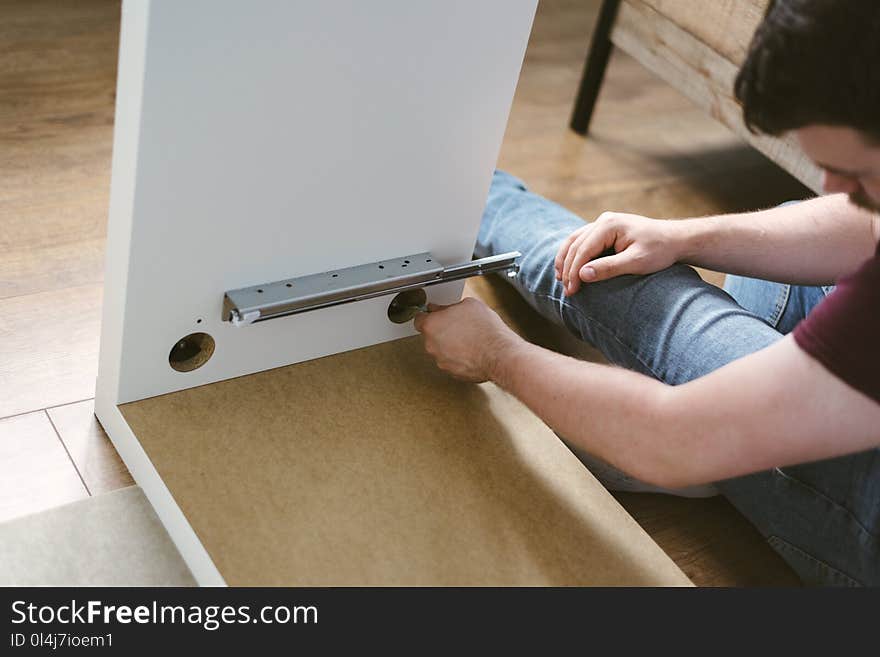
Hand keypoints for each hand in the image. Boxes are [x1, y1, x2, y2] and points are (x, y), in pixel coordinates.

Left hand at [413, 297, 520, 382]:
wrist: (499, 355)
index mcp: (432, 325)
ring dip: (450, 345)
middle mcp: (432, 345)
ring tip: (468, 339)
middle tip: (458, 325)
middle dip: (442, 330)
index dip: (429, 316)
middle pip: (431, 335)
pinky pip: (451, 362)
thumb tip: (443, 308)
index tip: (436, 315)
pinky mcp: (452, 372)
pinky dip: (458, 357)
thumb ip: (449, 306)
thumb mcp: (469, 305)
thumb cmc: (486, 331)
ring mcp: (441, 361)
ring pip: (441, 350)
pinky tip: (471, 351)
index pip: (419, 319)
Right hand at [554, 212, 683, 294]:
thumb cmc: (659, 250)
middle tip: (567, 291)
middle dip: (568, 268)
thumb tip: (582, 275)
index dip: (574, 271)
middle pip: (575, 245)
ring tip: (561, 279)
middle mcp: (603, 220)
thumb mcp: (636, 262)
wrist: (675, 240)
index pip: (583, 249)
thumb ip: (608, 268)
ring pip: (575, 241)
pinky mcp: (605, 230)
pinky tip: (570, 268)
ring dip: (566, 260)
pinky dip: (574, 255)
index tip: (572, 291)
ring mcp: (603, 223)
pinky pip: (582, 241)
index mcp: (609, 225)